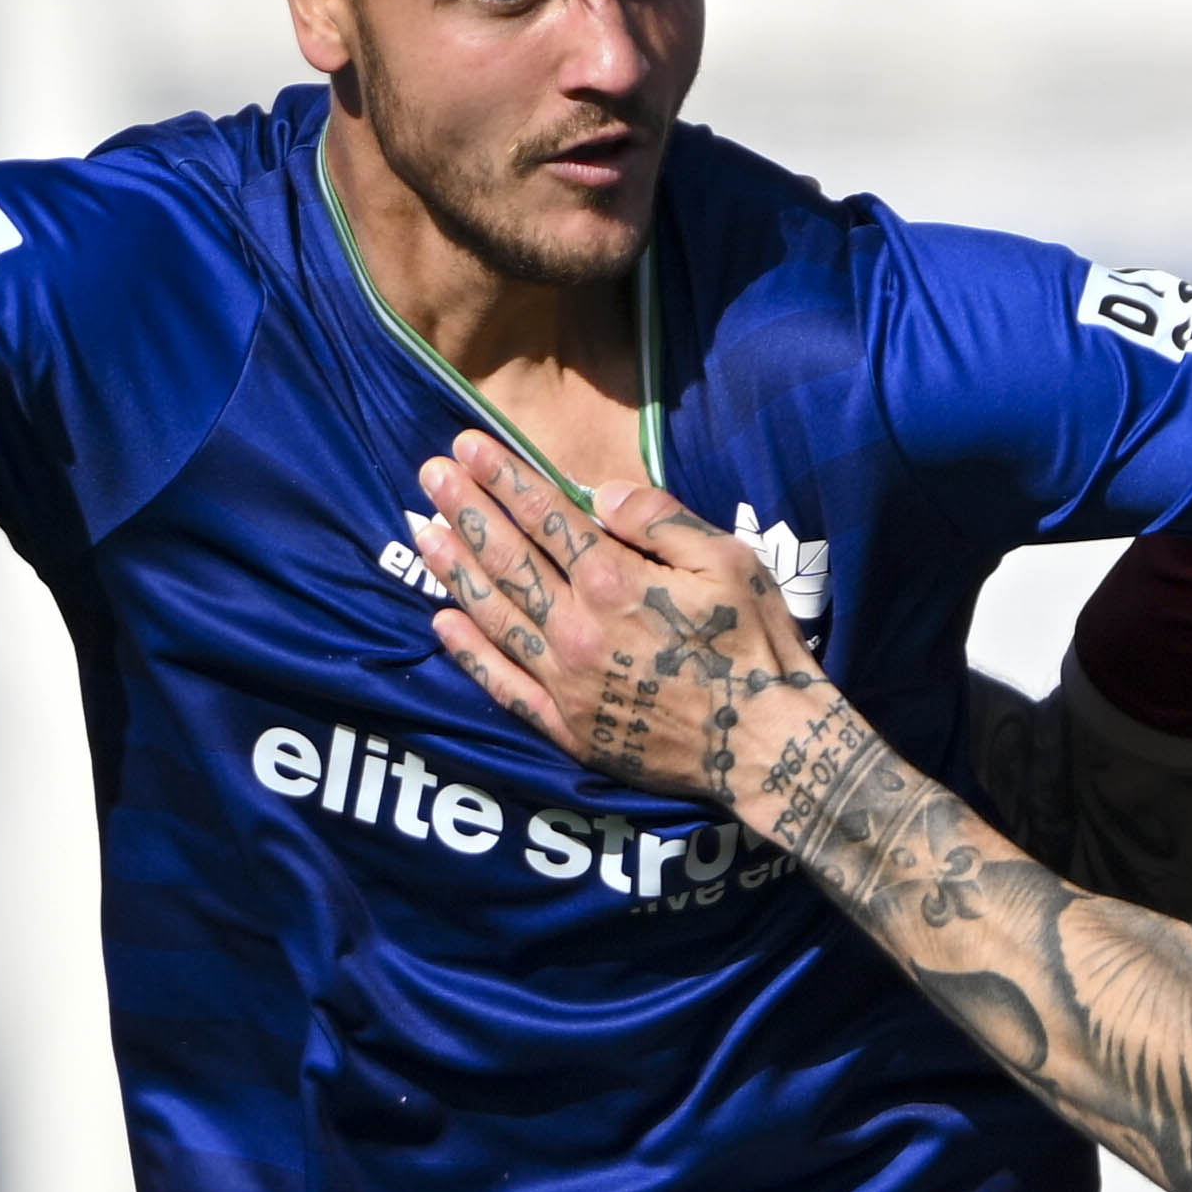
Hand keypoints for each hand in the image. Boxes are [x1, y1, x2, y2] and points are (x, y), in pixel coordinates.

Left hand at [411, 434, 829, 803]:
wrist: (767, 746)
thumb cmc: (758, 645)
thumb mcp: (729, 562)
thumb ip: (661, 521)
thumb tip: (601, 494)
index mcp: (616, 582)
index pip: (545, 516)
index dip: (503, 477)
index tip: (468, 445)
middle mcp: (577, 629)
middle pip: (508, 559)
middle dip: (466, 510)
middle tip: (430, 475)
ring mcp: (565, 682)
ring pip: (494, 614)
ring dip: (455, 569)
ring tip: (424, 532)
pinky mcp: (566, 727)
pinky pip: (503, 685)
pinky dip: (468, 653)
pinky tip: (442, 621)